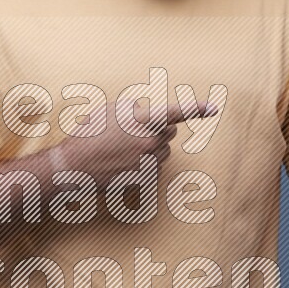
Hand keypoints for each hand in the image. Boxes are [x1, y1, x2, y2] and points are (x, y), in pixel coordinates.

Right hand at [52, 99, 215, 192]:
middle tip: (136, 132)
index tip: (214, 108)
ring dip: (151, 148)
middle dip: (159, 130)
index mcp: (142, 121)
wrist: (75, 166)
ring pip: (163, 151)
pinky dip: (145, 165)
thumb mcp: (108, 110)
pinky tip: (124, 164)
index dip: (196, 109)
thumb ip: (133, 108)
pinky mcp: (145, 179)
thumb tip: (144, 110)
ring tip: (124, 149)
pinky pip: (155, 168)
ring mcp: (149, 162)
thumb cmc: (88, 134)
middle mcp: (150, 141)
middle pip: (170, 133)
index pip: (175, 113)